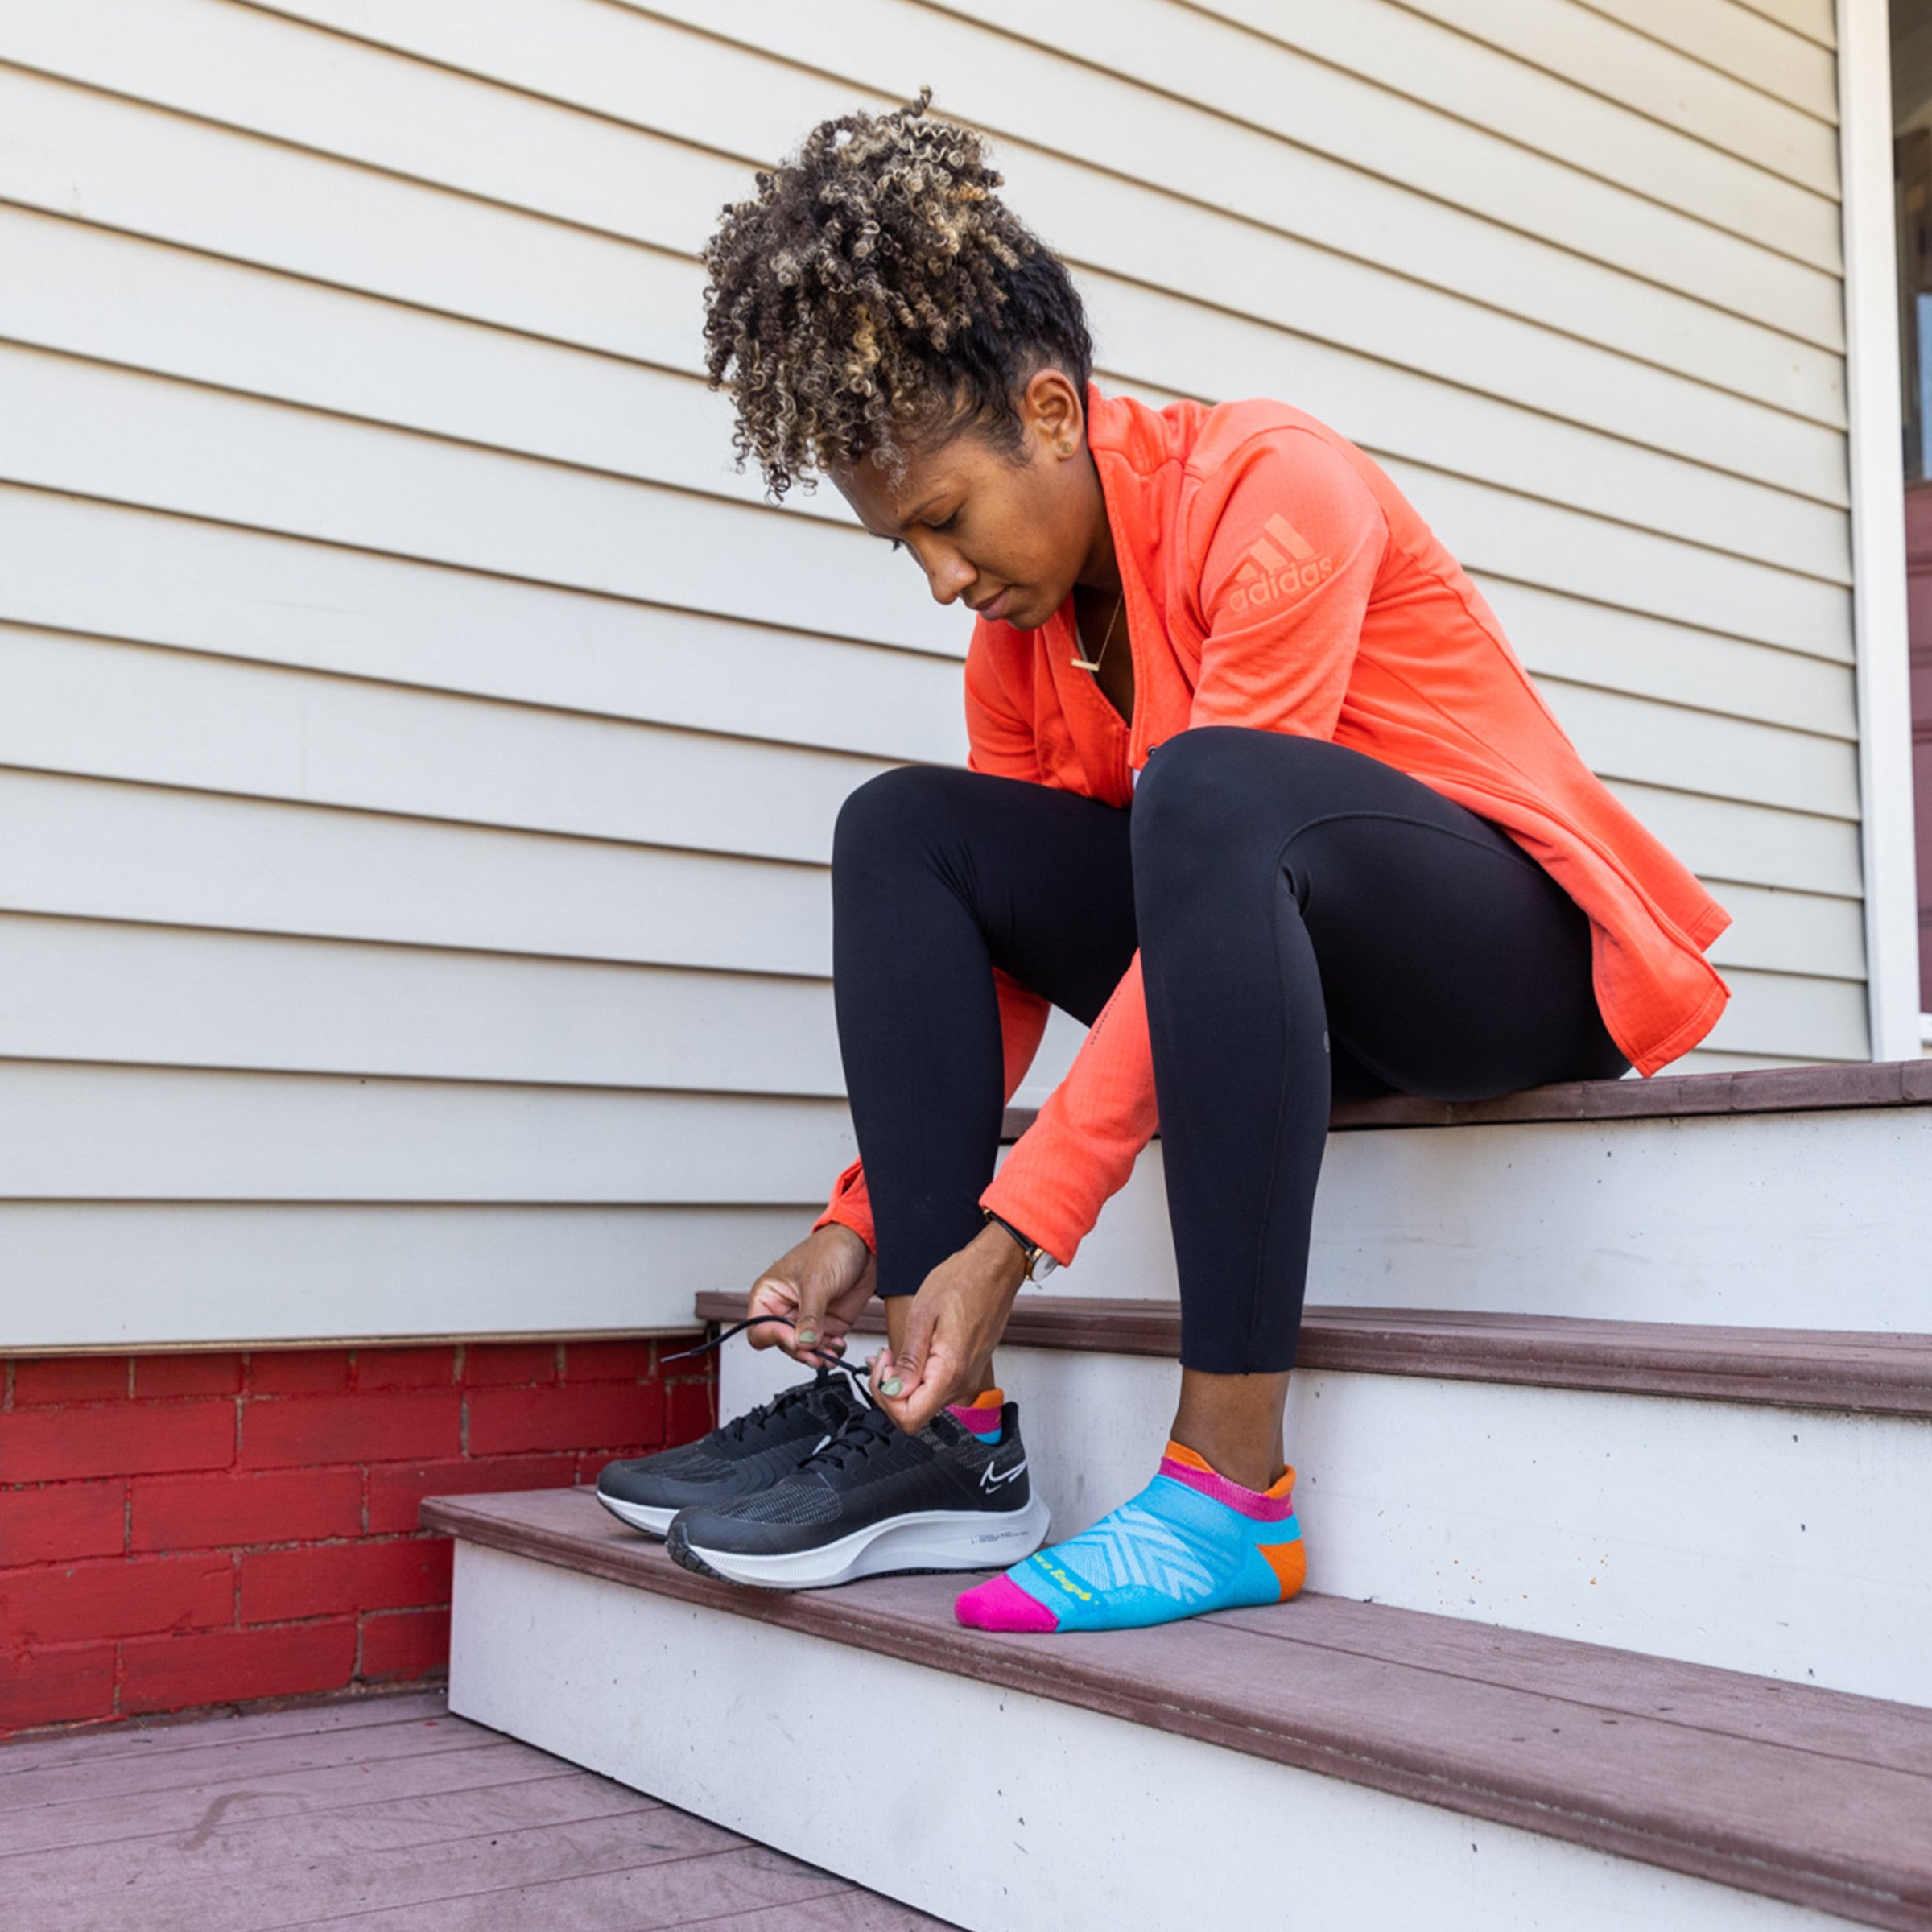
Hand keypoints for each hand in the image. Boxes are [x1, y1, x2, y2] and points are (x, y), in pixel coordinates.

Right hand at [744, 1223, 875, 1368]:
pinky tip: (838, 1345)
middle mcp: (785, 1309)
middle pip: (782, 1344)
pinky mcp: (827, 1325)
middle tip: (814, 1354)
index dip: (774, 1338)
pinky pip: (824, 1348)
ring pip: (803, 1350)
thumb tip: (804, 1343)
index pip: (759, 1329)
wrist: (865, 1245)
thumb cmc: (831, 1249)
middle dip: (799, 1352)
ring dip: (816, 1356)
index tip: (794, 1340)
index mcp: (770, 1295)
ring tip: (829, 1354)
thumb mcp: (816, 1281)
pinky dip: (831, 1351)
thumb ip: (810, 1316)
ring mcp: (807, 1319)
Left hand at [873, 1223, 1028, 1433]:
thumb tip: (894, 1391)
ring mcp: (967, 1379)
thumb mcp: (922, 1315)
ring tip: (893, 1354)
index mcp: (950, 1372)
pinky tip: (909, 1355)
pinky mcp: (968, 1372)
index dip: (886, 1397)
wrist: (994, 1269)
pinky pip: (937, 1388)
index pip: (909, 1417)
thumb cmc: (963, 1281)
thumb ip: (908, 1360)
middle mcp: (962, 1383)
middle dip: (890, 1390)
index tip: (883, 1368)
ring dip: (902, 1383)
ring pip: (924, 1402)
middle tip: (884, 1357)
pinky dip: (917, 1378)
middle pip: (914, 1413)